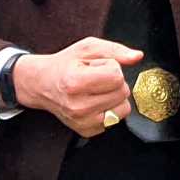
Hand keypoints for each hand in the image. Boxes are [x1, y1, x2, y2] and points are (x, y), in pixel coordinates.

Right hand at [14, 36, 138, 137]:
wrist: (43, 84)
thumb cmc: (65, 64)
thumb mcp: (88, 48)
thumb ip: (115, 50)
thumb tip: (137, 57)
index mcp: (75, 83)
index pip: (117, 76)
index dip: (111, 66)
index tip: (96, 66)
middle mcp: (78, 106)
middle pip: (123, 92)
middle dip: (114, 82)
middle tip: (95, 78)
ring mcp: (82, 122)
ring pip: (123, 108)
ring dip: (114, 97)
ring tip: (96, 90)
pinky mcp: (87, 131)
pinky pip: (115, 120)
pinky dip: (109, 109)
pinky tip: (94, 101)